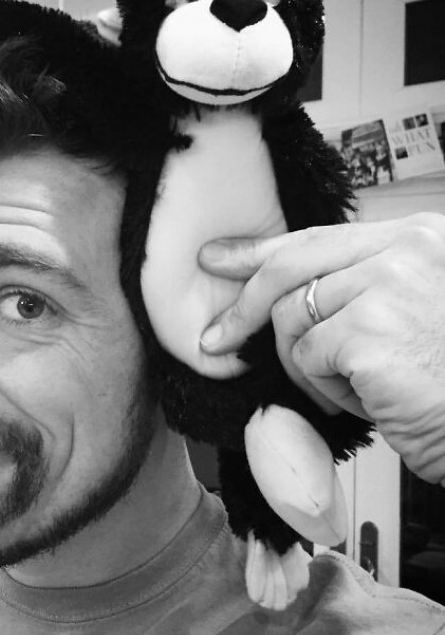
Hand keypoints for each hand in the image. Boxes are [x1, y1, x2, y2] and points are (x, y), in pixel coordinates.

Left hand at [197, 213, 444, 484]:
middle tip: (217, 338)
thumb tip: (281, 296)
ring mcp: (388, 286)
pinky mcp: (369, 331)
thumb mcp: (411, 312)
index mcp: (417, 238)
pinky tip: (368, 397)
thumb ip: (359, 288)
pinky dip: (325, 387)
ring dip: (307, 363)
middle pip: (290, 268)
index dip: (260, 251)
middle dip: (243, 305)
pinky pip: (308, 357)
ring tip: (353, 385)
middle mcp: (405, 250)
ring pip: (293, 318)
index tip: (220, 258)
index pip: (318, 237)